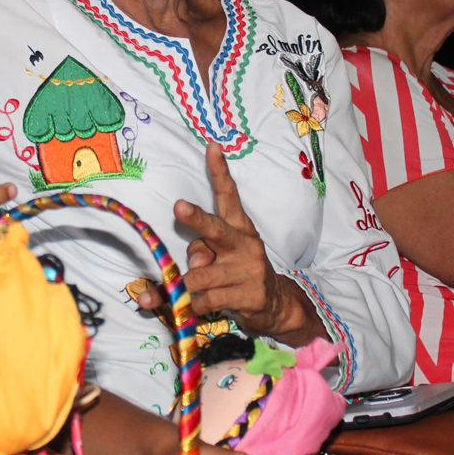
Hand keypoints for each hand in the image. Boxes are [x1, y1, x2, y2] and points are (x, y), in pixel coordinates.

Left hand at [138, 144, 306, 338]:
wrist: (274, 305)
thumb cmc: (237, 273)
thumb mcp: (222, 258)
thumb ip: (202, 255)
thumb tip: (194, 269)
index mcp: (238, 227)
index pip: (228, 195)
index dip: (219, 171)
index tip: (211, 148)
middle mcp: (244, 244)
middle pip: (215, 229)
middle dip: (195, 219)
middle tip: (179, 206)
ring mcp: (249, 270)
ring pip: (199, 275)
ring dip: (186, 287)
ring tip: (188, 293)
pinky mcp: (250, 295)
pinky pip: (207, 300)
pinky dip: (195, 306)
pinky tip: (199, 307)